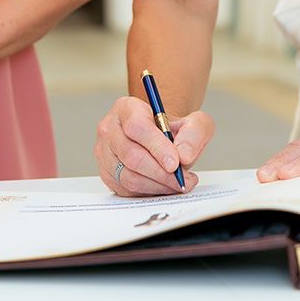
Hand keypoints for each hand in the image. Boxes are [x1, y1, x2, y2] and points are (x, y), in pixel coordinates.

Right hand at [95, 97, 212, 195]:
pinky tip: (164, 186)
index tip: (175, 163)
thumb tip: (184, 156)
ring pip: (128, 176)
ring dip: (157, 185)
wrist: (158, 137)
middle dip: (161, 173)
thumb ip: (194, 133)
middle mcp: (110, 129)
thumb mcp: (192, 121)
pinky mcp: (107, 174)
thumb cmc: (171, 129)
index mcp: (126, 108)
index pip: (137, 127)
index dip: (157, 147)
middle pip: (131, 155)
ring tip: (177, 183)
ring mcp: (105, 153)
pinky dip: (149, 192)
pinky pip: (127, 189)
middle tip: (183, 179)